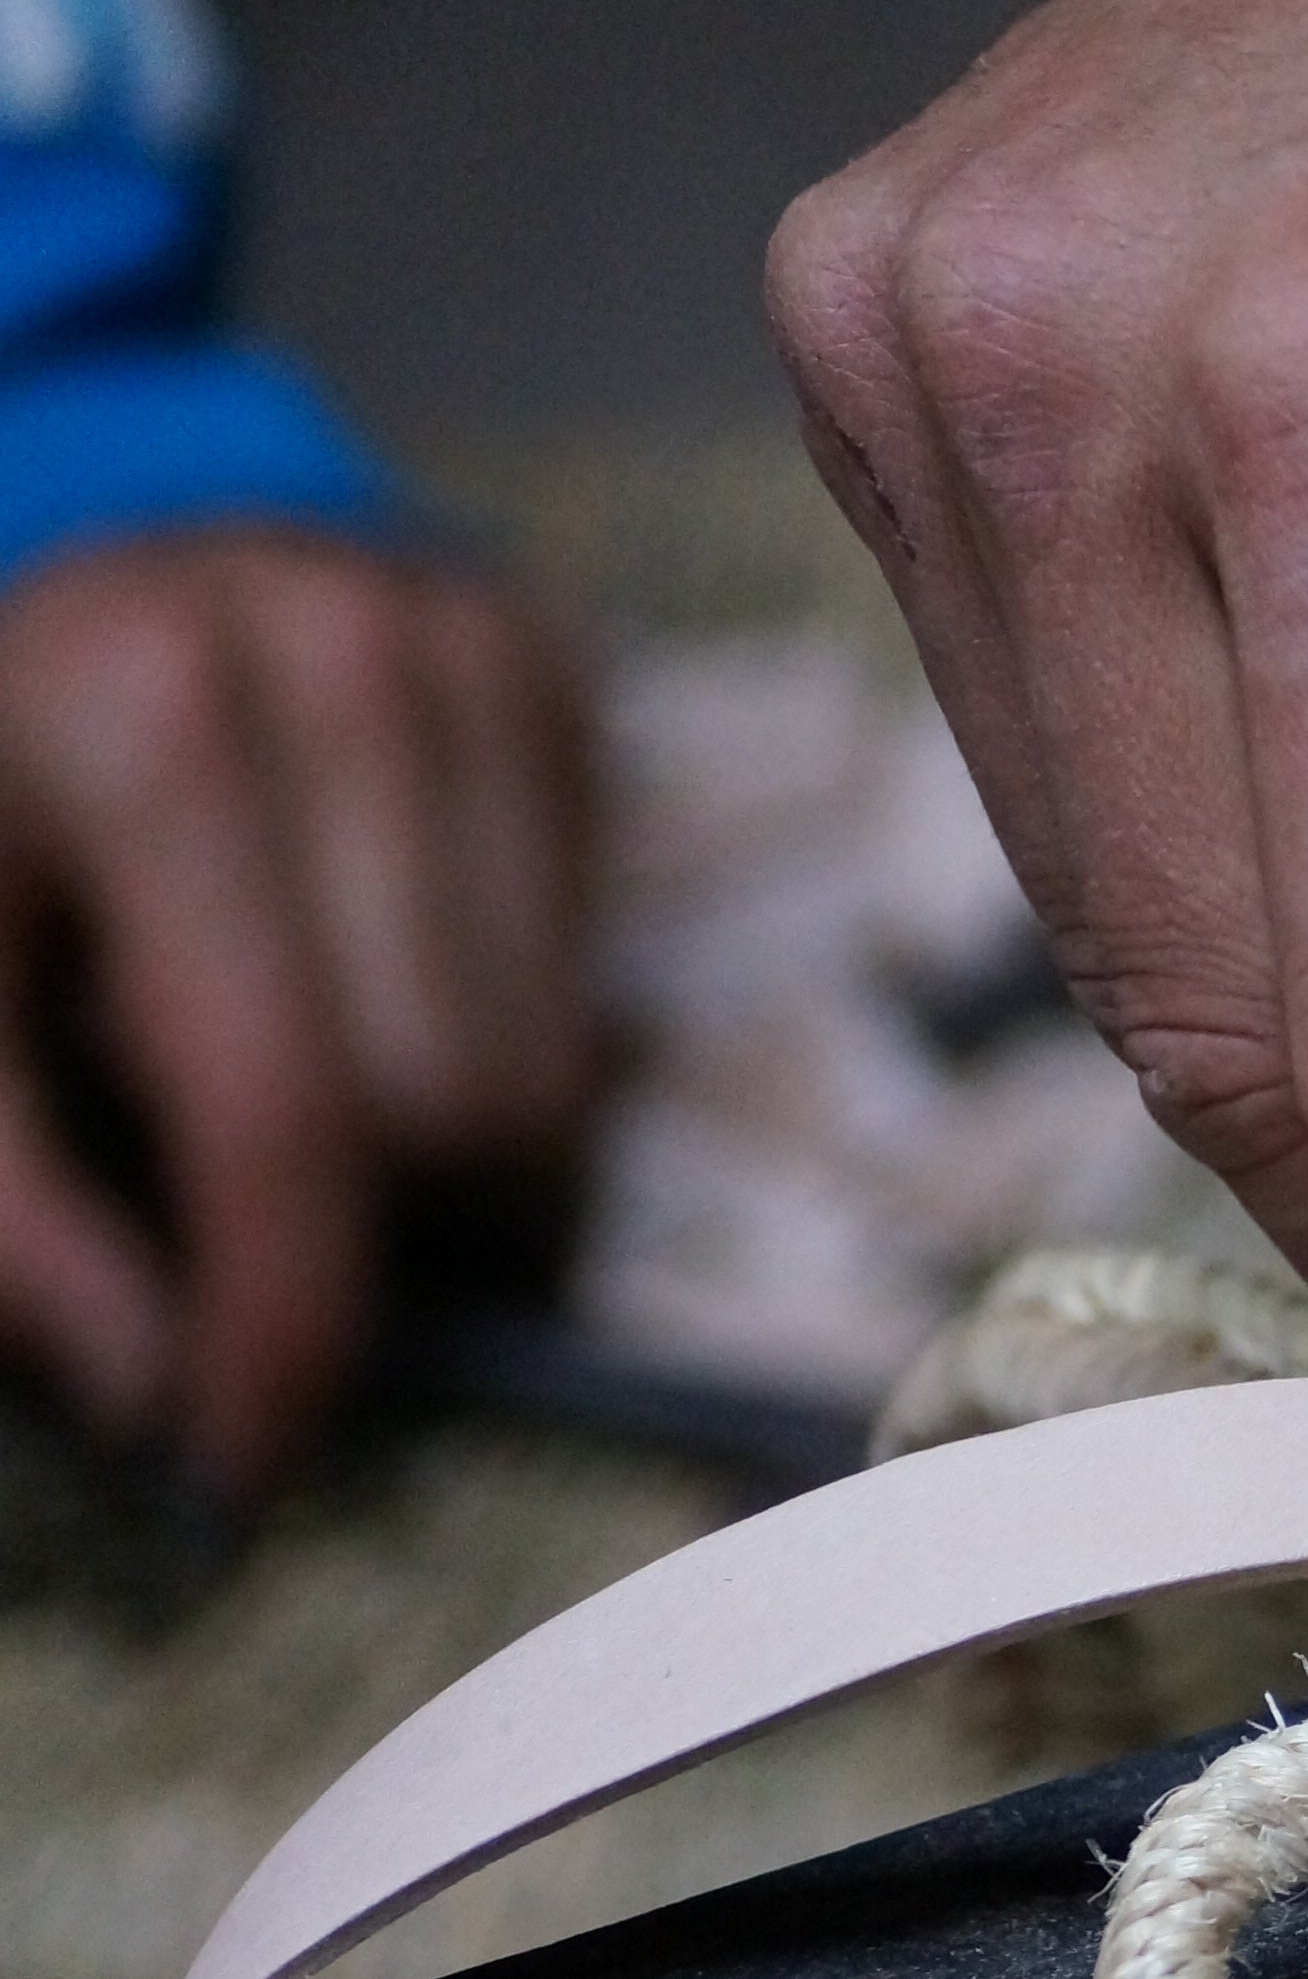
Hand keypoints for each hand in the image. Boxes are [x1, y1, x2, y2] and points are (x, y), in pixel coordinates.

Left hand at [0, 529, 591, 1497]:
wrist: (56, 525)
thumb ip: (7, 1195)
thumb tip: (149, 1396)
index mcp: (142, 730)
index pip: (290, 1107)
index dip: (281, 1317)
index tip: (249, 1453)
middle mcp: (337, 666)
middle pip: (446, 1109)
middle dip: (348, 1218)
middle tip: (228, 1203)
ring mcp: (468, 659)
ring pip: (545, 1070)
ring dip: (425, 1150)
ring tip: (288, 1080)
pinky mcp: (546, 676)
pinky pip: (578, 975)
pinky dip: (477, 1036)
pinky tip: (360, 976)